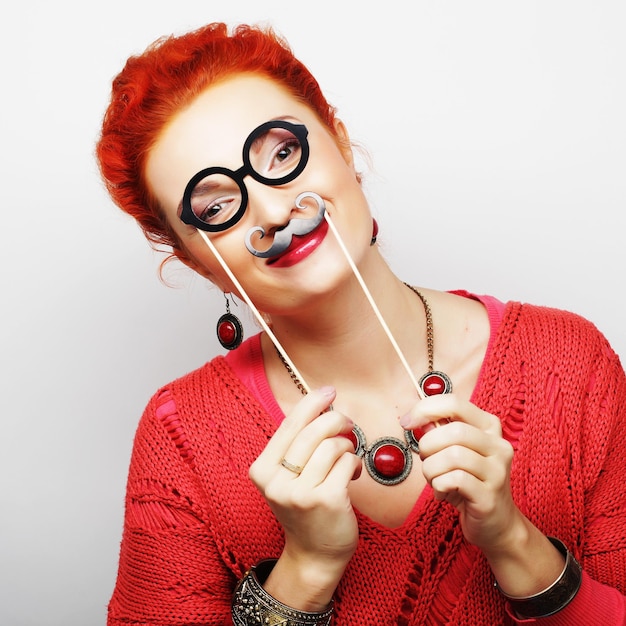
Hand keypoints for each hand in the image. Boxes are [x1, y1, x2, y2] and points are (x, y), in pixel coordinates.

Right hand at [249, 386, 360, 578]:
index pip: (288, 425)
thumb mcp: (287, 477)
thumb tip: (322, 405)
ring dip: (347, 446)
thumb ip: (296, 446)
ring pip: (332, 446)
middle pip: (312, 431)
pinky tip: (353, 475)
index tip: (328, 391)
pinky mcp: (326, 500)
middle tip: (348, 424)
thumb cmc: (306, 509)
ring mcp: (300, 493)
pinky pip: (348, 462)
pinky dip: (355, 463)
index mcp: (261, 470)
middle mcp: (276, 481)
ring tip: (347, 458)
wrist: (314, 554)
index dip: (311, 403)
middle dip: (336, 420)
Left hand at [401, 394, 518, 552]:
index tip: (406, 423)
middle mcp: (498, 445)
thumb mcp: (452, 453)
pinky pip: (454, 480)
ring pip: (452, 456)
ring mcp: (498, 471)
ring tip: (435, 480)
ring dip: (431, 470)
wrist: (496, 524)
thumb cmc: (468, 483)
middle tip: (426, 461)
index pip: (454, 403)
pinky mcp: (490, 496)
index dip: (424, 409)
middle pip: (453, 431)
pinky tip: (443, 493)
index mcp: (489, 427)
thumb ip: (437, 432)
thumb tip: (415, 419)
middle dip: (428, 446)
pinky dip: (438, 486)